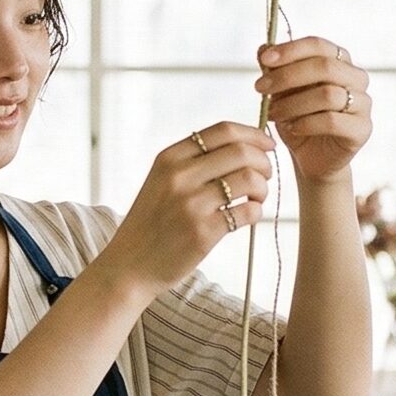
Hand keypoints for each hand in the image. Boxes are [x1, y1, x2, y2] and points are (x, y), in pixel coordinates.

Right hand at [101, 119, 274, 297]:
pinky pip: (247, 211)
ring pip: (249, 179)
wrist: (129, 265)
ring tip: (257, 197)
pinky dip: (257, 211)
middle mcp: (179, 176)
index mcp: (169, 158)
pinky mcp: (203, 232)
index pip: (223, 131)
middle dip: (264, 161)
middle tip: (266, 174)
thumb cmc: (152, 222)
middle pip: (242, 152)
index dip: (253, 134)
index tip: (267, 144)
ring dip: (263, 187)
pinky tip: (248, 215)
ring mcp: (191, 204)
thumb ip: (193, 162)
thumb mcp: (161, 181)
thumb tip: (244, 146)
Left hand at [258, 36, 371, 184]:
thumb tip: (264, 46)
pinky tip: (291, 128)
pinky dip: (306, 123)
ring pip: (328, 94)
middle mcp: (356, 78)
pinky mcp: (362, 129)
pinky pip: (332, 121)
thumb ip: (275, 69)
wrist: (311, 159)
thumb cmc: (298, 119)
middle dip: (288, 76)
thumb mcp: (281, 92)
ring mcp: (363, 103)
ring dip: (293, 103)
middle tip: (260, 88)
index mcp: (339, 61)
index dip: (291, 50)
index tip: (264, 60)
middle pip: (325, 67)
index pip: (318, 45)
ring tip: (272, 112)